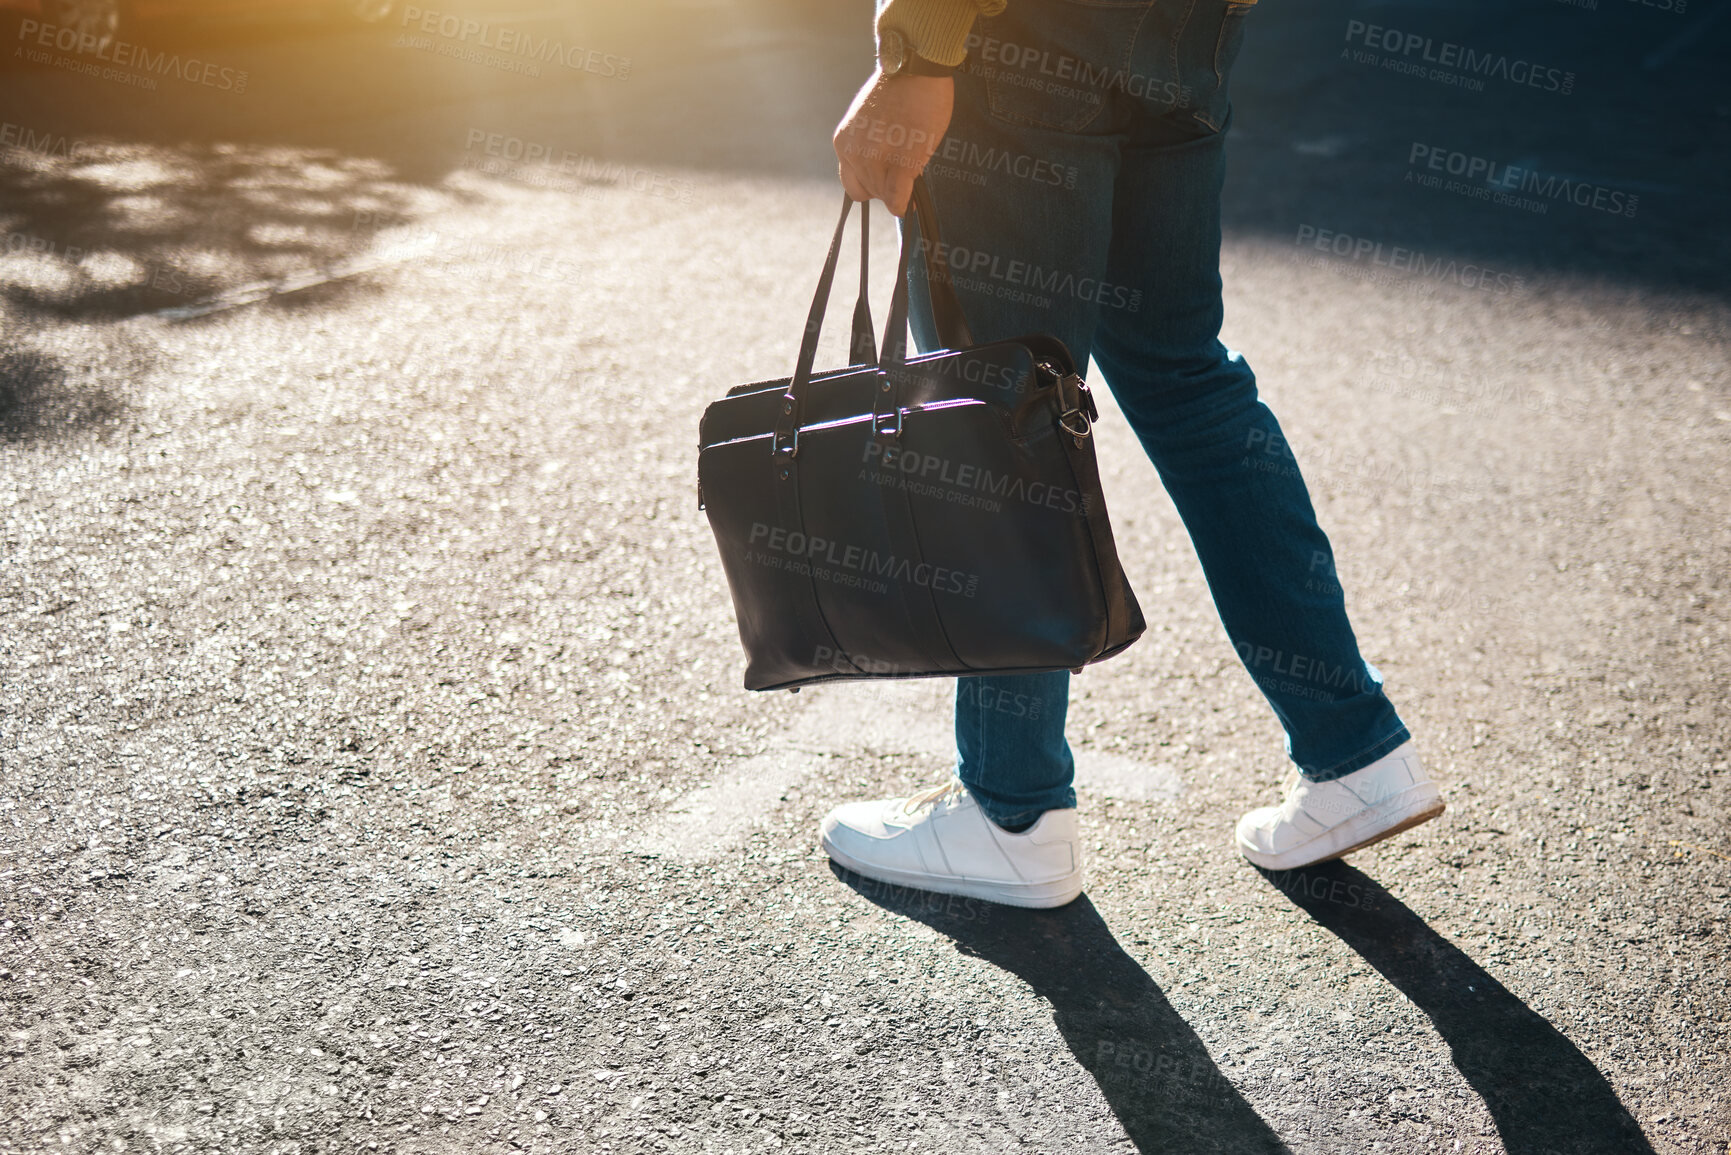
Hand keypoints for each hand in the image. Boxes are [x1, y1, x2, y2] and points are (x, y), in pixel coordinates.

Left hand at [833, 70, 952, 214]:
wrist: (914, 68)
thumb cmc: (899, 89)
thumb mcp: (868, 120)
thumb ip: (868, 145)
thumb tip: (883, 171)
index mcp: (843, 142)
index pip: (851, 182)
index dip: (870, 185)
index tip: (886, 180)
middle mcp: (852, 153)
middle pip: (868, 191)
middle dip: (887, 187)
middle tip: (905, 172)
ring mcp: (874, 159)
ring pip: (884, 195)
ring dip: (899, 190)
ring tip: (914, 167)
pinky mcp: (899, 162)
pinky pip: (896, 197)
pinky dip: (903, 203)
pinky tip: (910, 202)